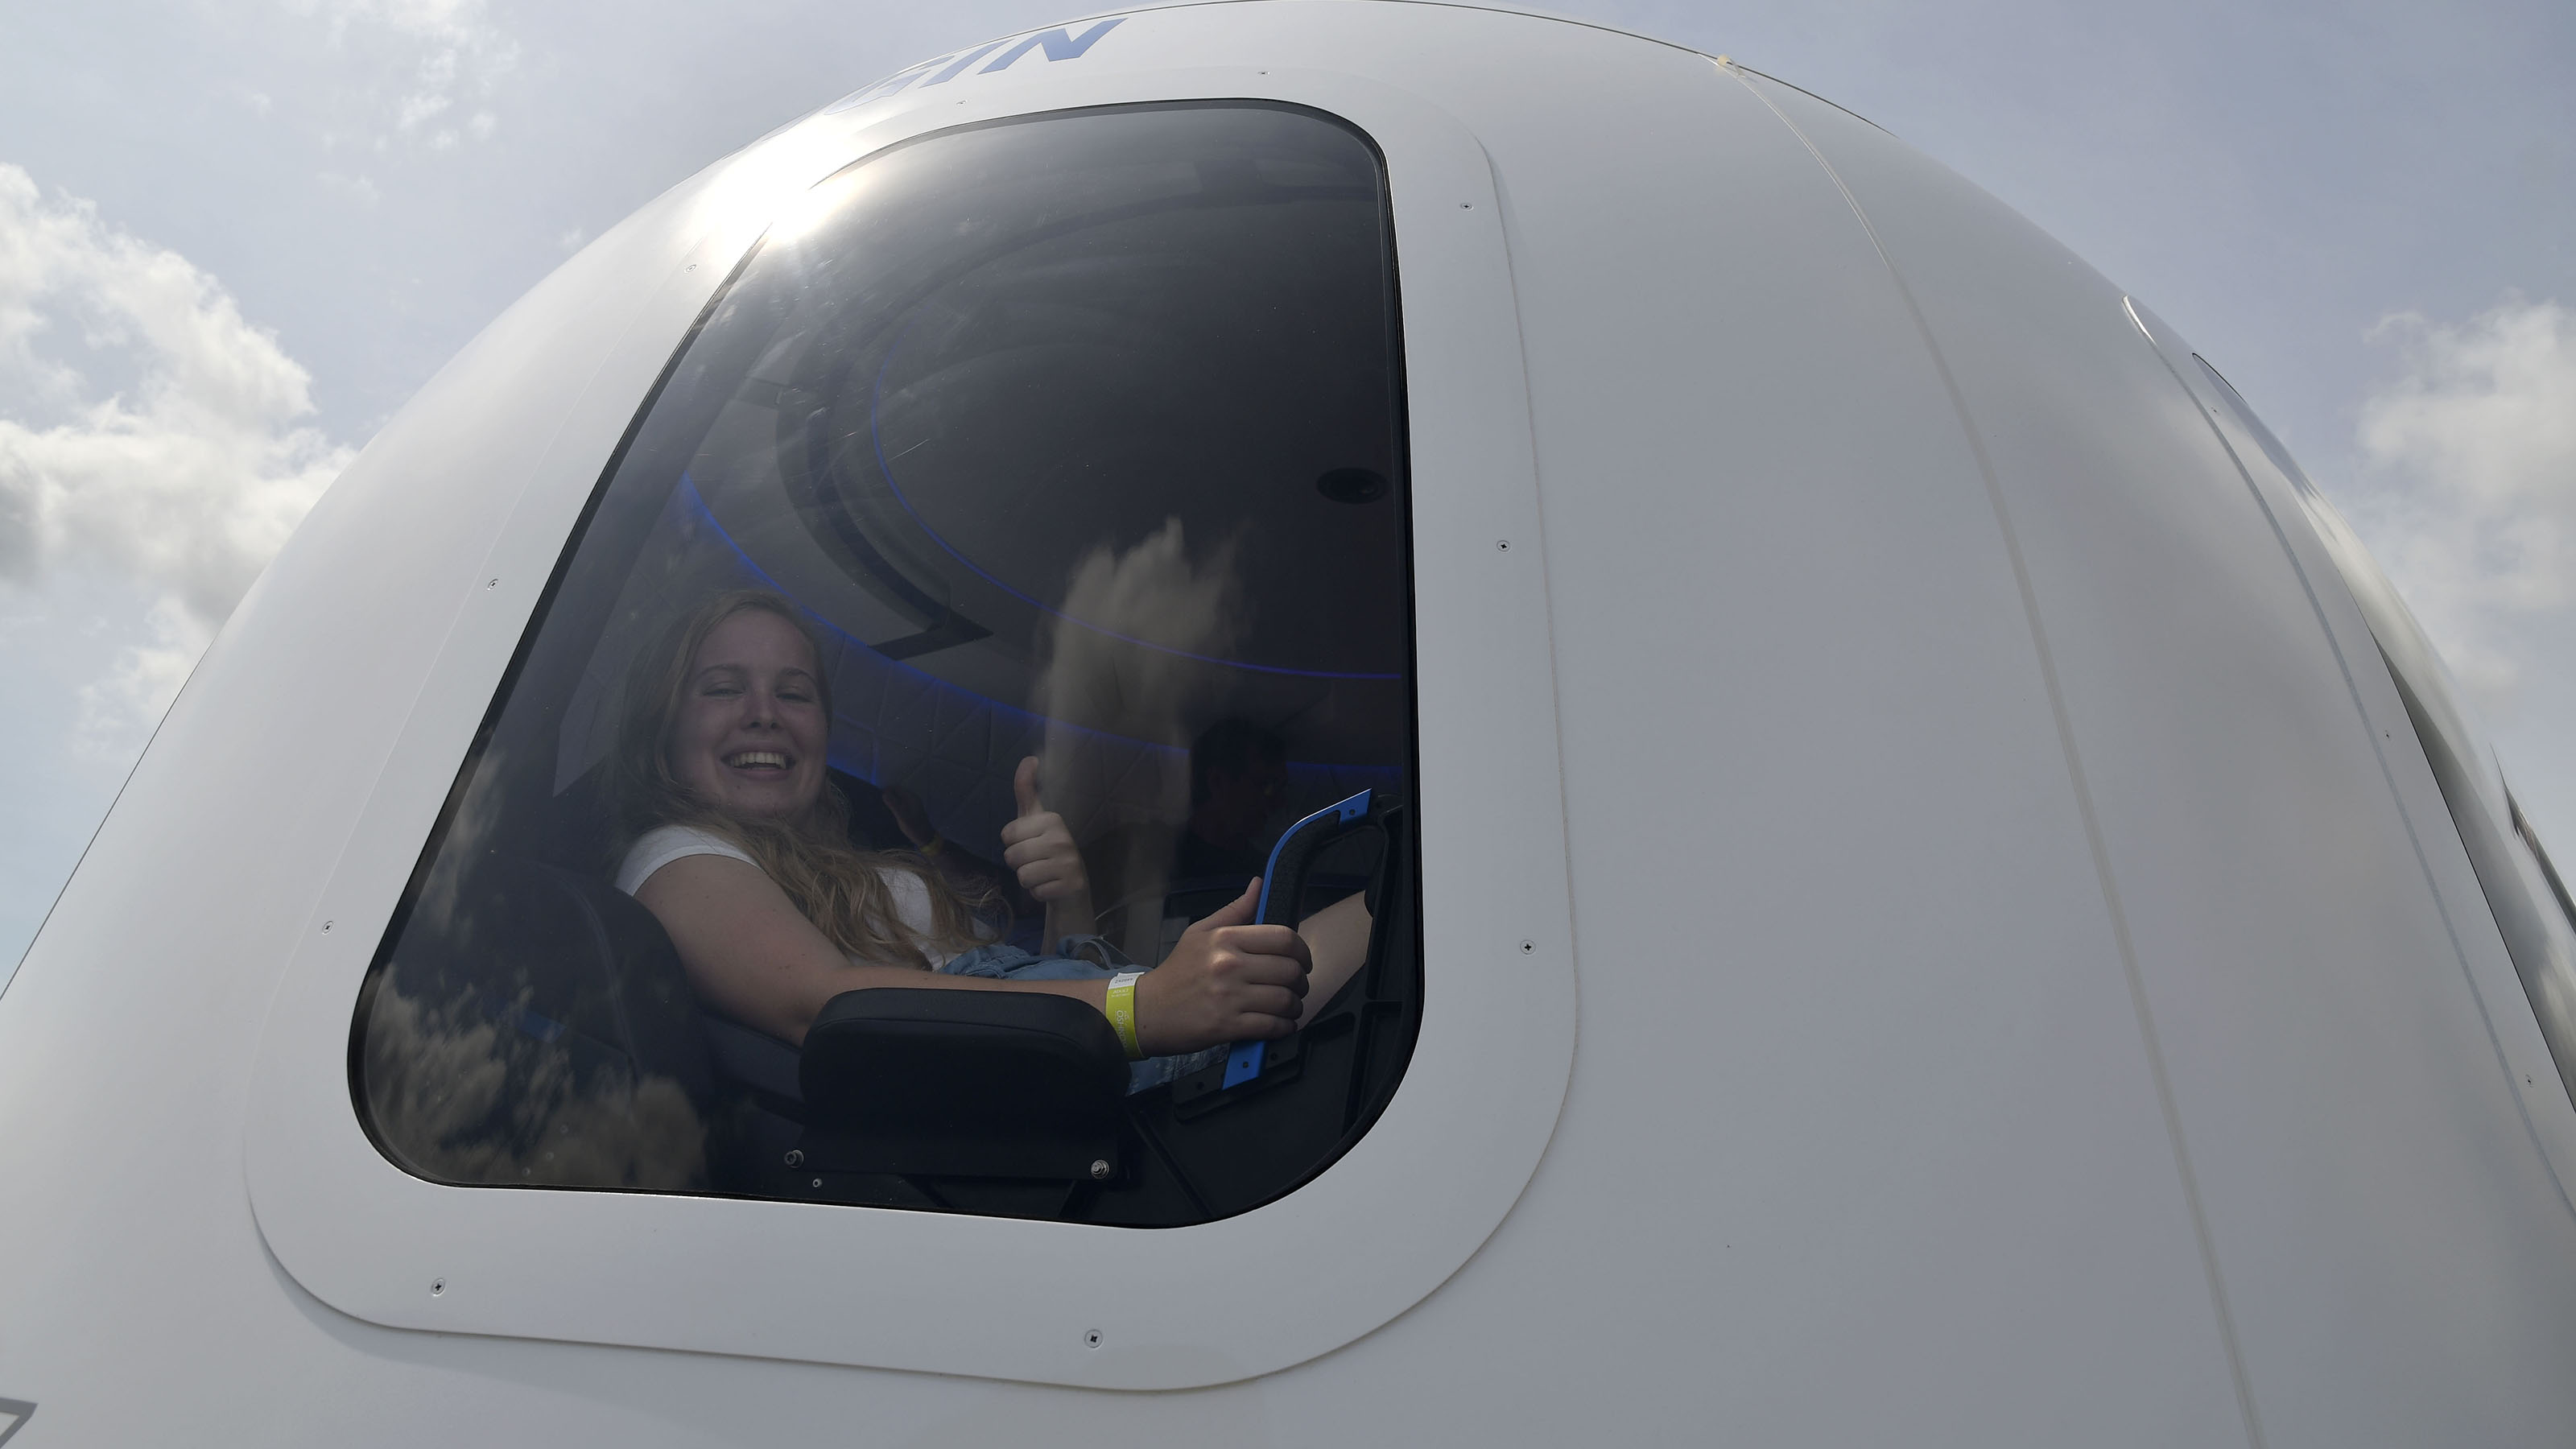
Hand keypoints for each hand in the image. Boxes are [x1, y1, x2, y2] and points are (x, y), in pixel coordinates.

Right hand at [879, 783, 935, 848]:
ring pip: (897, 798)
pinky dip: (893, 806)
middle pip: (897, 792)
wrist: (925, 838)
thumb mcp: (903, 817)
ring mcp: (911, 804)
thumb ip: (894, 805)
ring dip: (890, 800)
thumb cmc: (914, 827)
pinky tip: (887, 811)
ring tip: (880, 806)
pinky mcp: (909, 810)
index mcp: (911, 797)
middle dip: (887, 795)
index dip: (886, 790)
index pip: (896, 788)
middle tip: (877, 802)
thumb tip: (884, 793)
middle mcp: (911, 798)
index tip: (877, 796)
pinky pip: (899, 804)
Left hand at [999, 757, 1088, 901]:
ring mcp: (1069, 862)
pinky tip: (1051, 886)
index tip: (1030, 843)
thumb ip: (1027, 791)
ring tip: (1043, 874)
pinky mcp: (1072, 885)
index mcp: (1052, 819)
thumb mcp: (1035, 819)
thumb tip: (1029, 759)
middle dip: (1019, 864)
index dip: (1013, 843)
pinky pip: (1036, 892)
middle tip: (1037, 862)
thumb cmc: (1047, 849)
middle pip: (1012, 856)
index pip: (1007, 835)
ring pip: (1023, 875)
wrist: (1072, 887)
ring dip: (1028, 880)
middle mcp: (1063, 838)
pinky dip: (1039, 893)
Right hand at [1133, 880, 1310, 1052]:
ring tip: (1290, 1007)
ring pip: (1285, 1000)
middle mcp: (1229, 965)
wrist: (1148, 1010)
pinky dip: (1284, 1027)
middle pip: (1290, 971)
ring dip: (1295, 1007)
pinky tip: (1281, 1024)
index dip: (1302, 951)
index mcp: (1226, 939)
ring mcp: (1229, 997)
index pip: (1284, 938)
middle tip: (1296, 987)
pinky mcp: (1227, 1026)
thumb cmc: (1177, 971)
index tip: (1302, 961)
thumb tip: (1259, 884)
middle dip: (1301, 982)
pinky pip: (1273, 1026)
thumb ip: (1235, 910)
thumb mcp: (1200, 932)